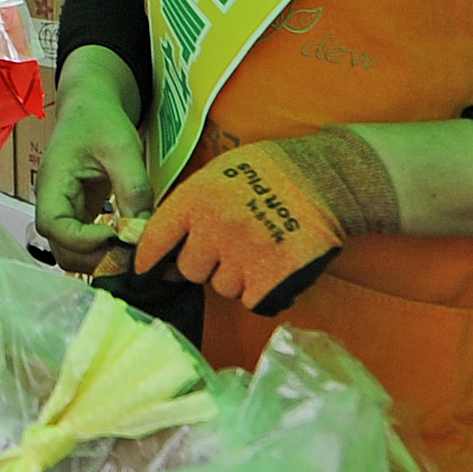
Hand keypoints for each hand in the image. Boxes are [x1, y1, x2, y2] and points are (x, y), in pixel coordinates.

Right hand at [35, 79, 148, 274]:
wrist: (91, 105)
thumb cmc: (100, 120)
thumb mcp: (121, 148)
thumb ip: (133, 189)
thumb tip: (142, 233)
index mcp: (52, 183)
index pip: (55, 227)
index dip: (86, 241)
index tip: (119, 236)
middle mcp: (53, 204)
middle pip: (63, 250)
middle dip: (97, 258)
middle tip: (134, 253)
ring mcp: (65, 212)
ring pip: (75, 254)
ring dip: (103, 260)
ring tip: (136, 253)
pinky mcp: (80, 215)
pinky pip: (87, 245)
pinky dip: (108, 252)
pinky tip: (132, 246)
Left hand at [133, 129, 396, 315]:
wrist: (327, 177)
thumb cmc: (271, 171)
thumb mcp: (220, 171)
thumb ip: (191, 204)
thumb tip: (165, 241)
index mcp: (195, 199)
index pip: (156, 238)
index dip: (147, 258)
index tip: (144, 270)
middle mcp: (214, 229)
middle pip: (190, 270)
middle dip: (206, 264)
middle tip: (230, 246)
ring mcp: (242, 256)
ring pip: (222, 287)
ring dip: (237, 277)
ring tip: (259, 250)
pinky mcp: (271, 279)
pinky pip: (252, 300)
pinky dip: (261, 290)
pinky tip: (274, 266)